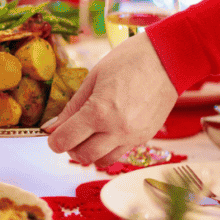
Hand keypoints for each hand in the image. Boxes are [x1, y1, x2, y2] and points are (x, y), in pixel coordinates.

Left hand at [41, 34, 177, 165]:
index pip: (66, 140)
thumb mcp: (92, 79)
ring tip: (88, 135)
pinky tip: (106, 132)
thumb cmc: (128, 61)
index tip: (53, 137)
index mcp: (99, 111)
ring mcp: (133, 136)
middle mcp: (117, 129)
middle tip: (69, 134)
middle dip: (70, 148)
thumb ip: (72, 107)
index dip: (54, 141)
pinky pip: (121, 153)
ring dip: (90, 152)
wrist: (168, 59)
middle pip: (83, 156)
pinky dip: (108, 148)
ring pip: (102, 160)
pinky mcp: (145, 137)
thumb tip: (52, 128)